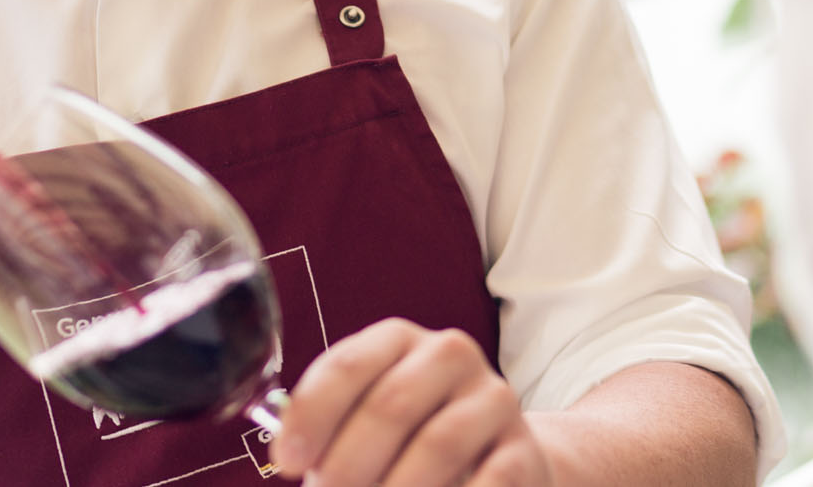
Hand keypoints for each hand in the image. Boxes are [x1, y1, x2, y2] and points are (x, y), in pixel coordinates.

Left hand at [273, 318, 550, 486]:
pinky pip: (488, 481)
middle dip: (348, 462)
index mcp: (399, 340)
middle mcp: (449, 356)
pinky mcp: (525, 450)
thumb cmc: (410, 445)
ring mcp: (494, 399)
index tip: (288, 462)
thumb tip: (290, 457)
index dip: (311, 415)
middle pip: (389, 405)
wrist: (499, 465)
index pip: (347, 365)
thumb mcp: (369, 425)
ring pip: (438, 443)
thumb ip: (331, 433)